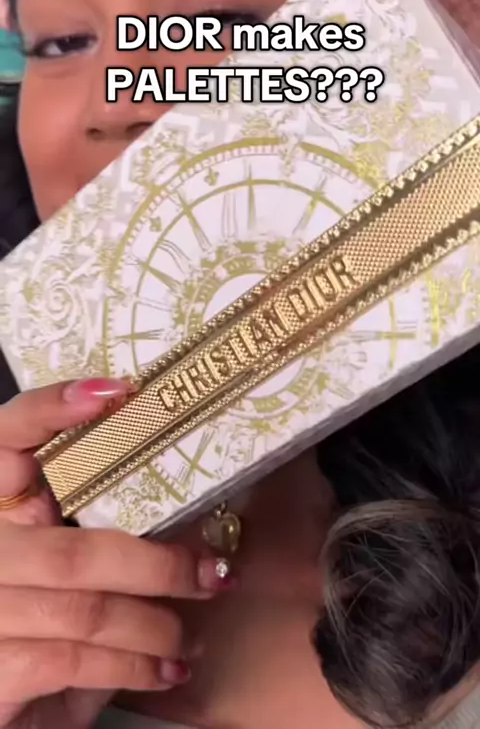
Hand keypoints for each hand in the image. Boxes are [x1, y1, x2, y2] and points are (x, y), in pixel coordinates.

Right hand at [0, 379, 227, 728]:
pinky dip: (134, 667)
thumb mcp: (59, 551)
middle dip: (156, 567)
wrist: (4, 693)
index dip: (51, 409)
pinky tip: (167, 670)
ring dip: (156, 625)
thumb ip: (94, 517)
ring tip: (193, 631)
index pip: (7, 435)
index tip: (117, 390)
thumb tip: (191, 506)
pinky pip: (77, 662)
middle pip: (73, 550)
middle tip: (213, 573)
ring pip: (87, 610)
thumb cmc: (40, 610)